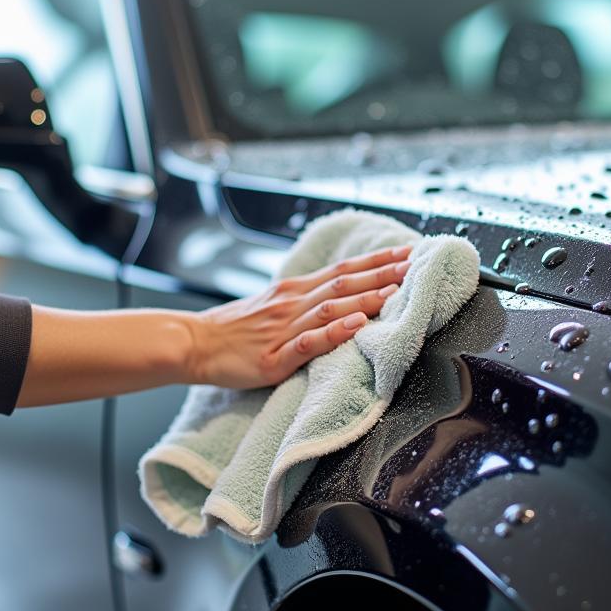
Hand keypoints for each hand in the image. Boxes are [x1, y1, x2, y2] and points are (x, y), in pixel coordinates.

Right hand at [185, 244, 412, 388]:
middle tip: (416, 266)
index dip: (376, 260)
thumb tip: (339, 297)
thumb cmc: (233, 329)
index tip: (408, 252)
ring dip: (365, 298)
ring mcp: (283, 330)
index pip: (343, 269)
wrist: (194, 342)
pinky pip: (308, 343)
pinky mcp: (274, 358)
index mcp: (294, 291)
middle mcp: (292, 303)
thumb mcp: (271, 306)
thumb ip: (304, 301)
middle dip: (382, 274)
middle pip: (344, 283)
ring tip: (395, 292)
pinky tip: (356, 325)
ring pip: (331, 308)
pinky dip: (334, 332)